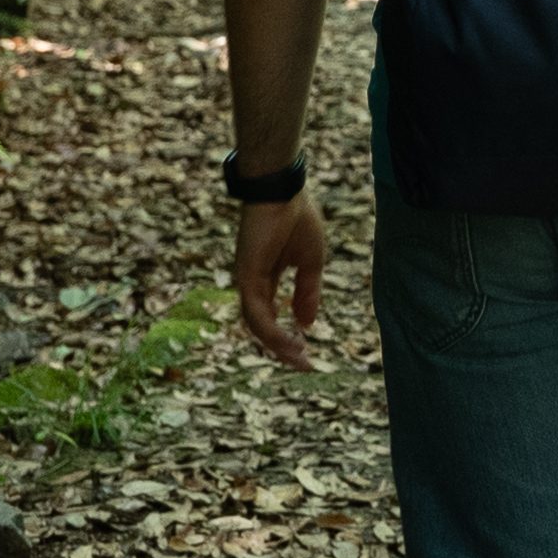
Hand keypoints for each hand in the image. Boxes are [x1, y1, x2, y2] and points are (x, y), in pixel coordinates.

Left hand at [234, 194, 330, 369]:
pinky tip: (289, 341)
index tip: (307, 353)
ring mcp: (247, 281)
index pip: (272, 316)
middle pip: (262, 328)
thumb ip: (307, 292)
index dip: (287, 336)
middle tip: (303, 364)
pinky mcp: (246, 278)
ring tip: (299, 358)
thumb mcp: (311, 262)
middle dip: (282, 349)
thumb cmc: (296, 218)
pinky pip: (256, 314)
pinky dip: (271, 331)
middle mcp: (252, 284)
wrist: (283, 192)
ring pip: (257, 326)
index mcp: (266, 278)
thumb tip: (307, 323)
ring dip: (277, 345)